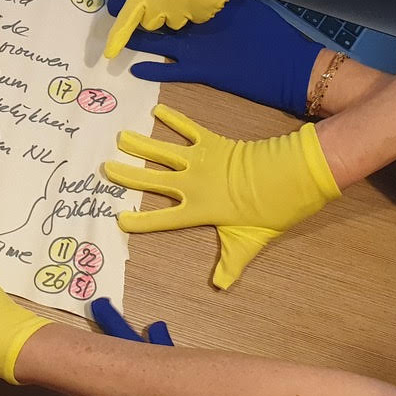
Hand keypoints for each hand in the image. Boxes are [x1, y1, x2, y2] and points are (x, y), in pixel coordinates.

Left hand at [81, 0, 257, 58]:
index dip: (118, 38)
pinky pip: (196, 19)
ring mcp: (187, 8)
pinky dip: (196, 9)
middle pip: (151, 24)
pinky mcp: (207, 11)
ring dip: (175, 12)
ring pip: (174, 24)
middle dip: (153, 12)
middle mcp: (164, 2)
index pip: (127, 19)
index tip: (109, 55)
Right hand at [105, 105, 339, 287]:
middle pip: (153, 180)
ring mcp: (202, 161)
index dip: (141, 222)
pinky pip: (189, 129)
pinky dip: (174, 119)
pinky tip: (158, 109)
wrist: (288, 176)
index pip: (164, 220)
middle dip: (128, 175)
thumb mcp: (250, 241)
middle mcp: (194, 184)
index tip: (120, 220)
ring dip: (142, 144)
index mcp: (200, 210)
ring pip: (164, 152)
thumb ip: (231, 261)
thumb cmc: (270, 211)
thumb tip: (221, 285)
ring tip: (122, 137)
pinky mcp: (213, 143)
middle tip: (106, 167)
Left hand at [108, 0, 322, 115]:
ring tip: (114, 30)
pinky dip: (152, 70)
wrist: (290, 66)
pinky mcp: (201, 72)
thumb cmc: (274, 34)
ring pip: (158, 42)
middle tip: (111, 3)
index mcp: (210, 6)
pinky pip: (170, 71)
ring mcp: (198, 50)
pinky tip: (134, 69)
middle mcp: (198, 26)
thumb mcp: (250, 7)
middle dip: (134, 9)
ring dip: (136, 37)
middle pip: (159, 14)